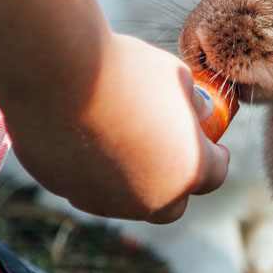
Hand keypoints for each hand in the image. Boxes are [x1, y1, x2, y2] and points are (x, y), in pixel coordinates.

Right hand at [7, 33, 229, 222]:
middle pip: (172, 204)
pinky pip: (88, 187)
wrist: (57, 72)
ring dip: (131, 178)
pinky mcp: (67, 192)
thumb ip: (191, 104)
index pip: (215, 174)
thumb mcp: (175, 75)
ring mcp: (106, 201)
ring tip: (121, 139)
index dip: (216, 157)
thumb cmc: (124, 68)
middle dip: (174, 182)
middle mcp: (151, 198)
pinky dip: (93, 170)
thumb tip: (198, 115)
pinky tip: (86, 137)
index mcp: (189, 169)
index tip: (211, 146)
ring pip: (126, 199)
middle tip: (168, 152)